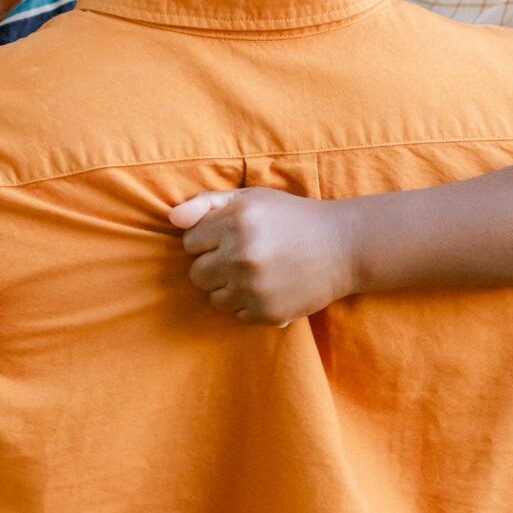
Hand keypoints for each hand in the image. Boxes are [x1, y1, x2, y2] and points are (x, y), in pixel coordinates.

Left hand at [168, 188, 361, 325]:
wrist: (342, 246)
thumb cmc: (290, 217)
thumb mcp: (250, 198)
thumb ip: (207, 203)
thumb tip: (170, 219)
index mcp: (236, 221)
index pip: (190, 242)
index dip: (209, 239)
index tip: (232, 236)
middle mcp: (242, 255)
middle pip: (196, 274)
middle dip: (214, 265)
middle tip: (243, 256)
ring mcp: (253, 287)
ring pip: (213, 297)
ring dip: (228, 287)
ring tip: (256, 272)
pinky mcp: (266, 312)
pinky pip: (235, 314)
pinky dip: (246, 304)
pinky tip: (268, 287)